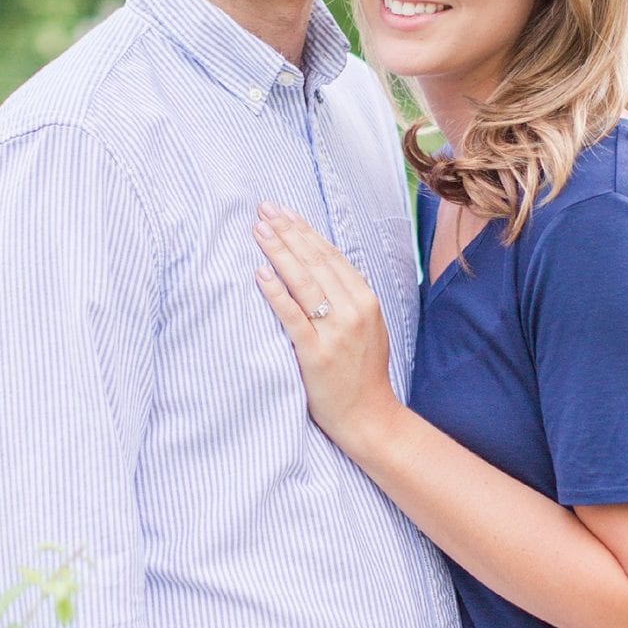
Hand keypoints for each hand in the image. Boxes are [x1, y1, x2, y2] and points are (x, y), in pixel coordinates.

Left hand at [252, 203, 400, 449]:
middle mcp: (353, 311)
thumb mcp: (365, 326)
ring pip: (303, 283)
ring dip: (278, 252)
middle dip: (287, 232)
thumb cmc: (361, 371)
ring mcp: (335, 332)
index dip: (304, 231)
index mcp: (365, 301)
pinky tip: (260, 274)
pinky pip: (292, 317)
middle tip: (263, 209)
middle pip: (315, 262)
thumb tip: (315, 264)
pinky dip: (276, 293)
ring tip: (258, 230)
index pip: (330, 256)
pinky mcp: (316, 354)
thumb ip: (345, 297)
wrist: (369, 417)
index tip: (283, 212)